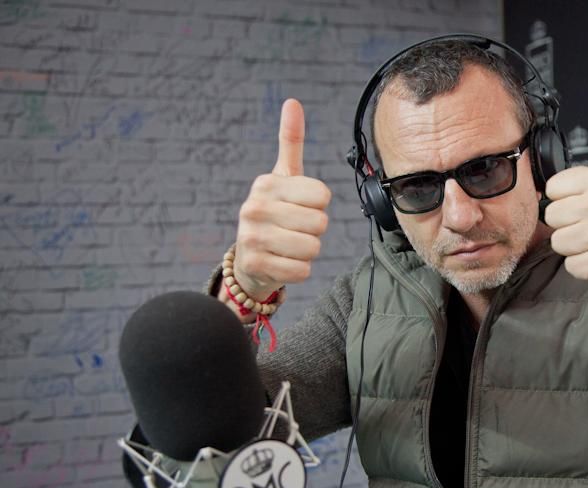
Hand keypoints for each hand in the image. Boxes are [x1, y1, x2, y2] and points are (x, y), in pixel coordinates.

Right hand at [233, 99, 331, 300]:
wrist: (249, 257)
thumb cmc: (275, 212)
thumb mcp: (282, 177)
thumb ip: (290, 142)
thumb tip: (292, 102)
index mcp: (266, 184)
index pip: (323, 196)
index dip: (318, 206)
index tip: (300, 206)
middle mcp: (255, 207)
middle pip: (320, 223)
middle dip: (314, 231)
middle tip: (294, 230)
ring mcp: (252, 237)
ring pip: (313, 248)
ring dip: (308, 251)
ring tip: (289, 246)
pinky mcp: (256, 265)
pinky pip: (302, 270)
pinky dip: (299, 270)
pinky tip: (283, 262)